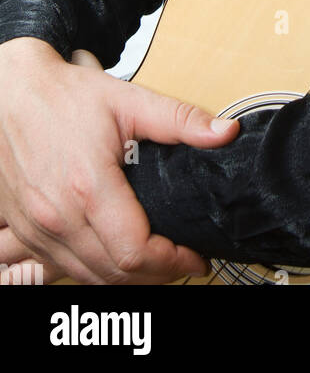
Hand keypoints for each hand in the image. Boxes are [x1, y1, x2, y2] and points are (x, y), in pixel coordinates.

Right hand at [0, 37, 239, 284]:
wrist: (10, 93)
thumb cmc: (64, 96)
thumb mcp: (129, 100)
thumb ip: (180, 120)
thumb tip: (226, 132)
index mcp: (89, 186)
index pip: (136, 251)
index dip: (173, 262)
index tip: (196, 257)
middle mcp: (58, 217)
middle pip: (115, 273)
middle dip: (157, 275)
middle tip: (183, 262)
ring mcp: (37, 229)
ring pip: (87, 278)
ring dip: (126, 279)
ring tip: (157, 264)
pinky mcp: (25, 231)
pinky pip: (61, 269)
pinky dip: (93, 272)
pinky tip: (114, 259)